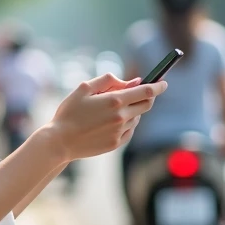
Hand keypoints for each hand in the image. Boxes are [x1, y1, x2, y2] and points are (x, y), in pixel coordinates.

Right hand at [40, 74, 166, 161]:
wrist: (60, 141)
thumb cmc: (69, 111)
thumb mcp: (84, 88)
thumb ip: (109, 80)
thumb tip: (131, 82)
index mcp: (114, 101)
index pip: (146, 91)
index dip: (158, 85)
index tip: (164, 82)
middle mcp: (121, 117)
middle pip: (147, 105)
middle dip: (148, 97)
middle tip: (140, 93)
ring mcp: (120, 132)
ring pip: (136, 118)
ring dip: (131, 110)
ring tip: (110, 110)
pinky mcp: (116, 144)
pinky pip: (129, 131)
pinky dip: (125, 123)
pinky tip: (108, 123)